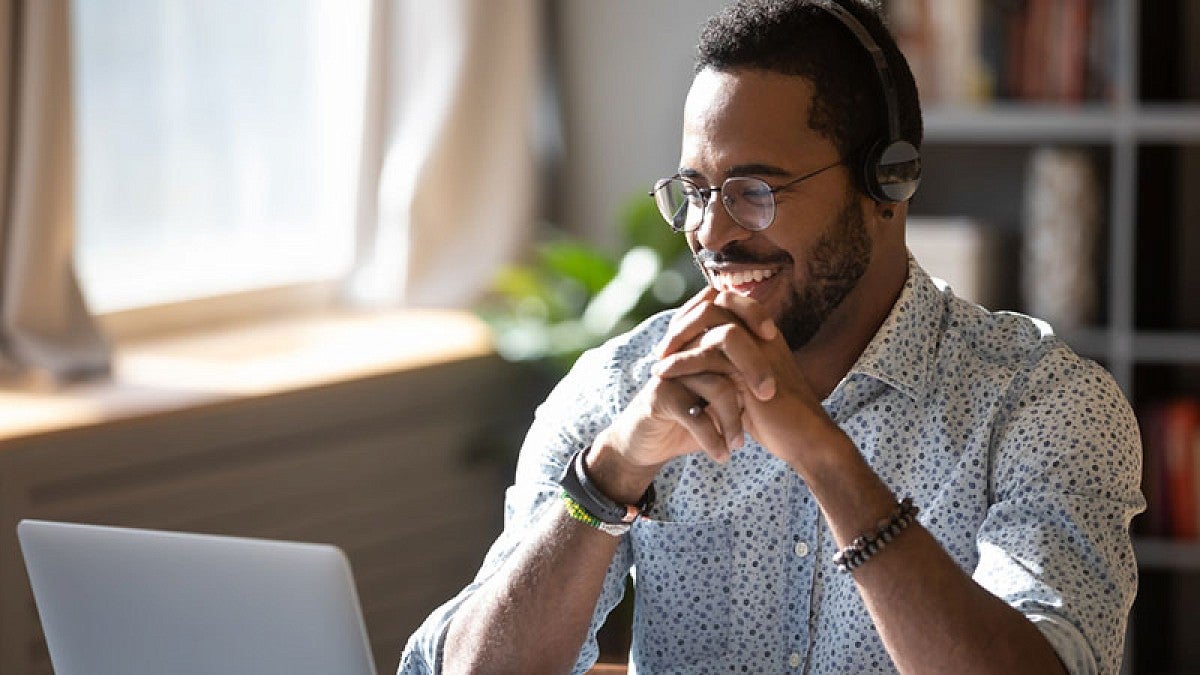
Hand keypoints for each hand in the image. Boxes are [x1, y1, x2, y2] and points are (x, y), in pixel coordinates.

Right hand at [585, 288, 776, 501]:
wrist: (649, 442)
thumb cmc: (692, 415)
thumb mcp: (720, 394)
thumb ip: (741, 374)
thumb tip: (784, 366)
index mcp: (700, 342)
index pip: (727, 308)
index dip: (752, 312)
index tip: (773, 335)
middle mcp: (685, 350)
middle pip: (725, 340)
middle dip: (754, 368)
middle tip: (768, 395)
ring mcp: (671, 371)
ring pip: (716, 384)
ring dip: (733, 419)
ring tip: (740, 444)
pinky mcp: (660, 396)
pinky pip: (695, 414)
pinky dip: (713, 438)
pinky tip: (722, 455)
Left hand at [652, 290, 843, 469]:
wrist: (804, 440)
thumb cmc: (777, 418)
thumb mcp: (748, 385)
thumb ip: (729, 367)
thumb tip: (699, 359)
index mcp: (764, 333)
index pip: (726, 302)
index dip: (696, 314)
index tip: (675, 337)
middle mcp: (762, 333)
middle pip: (716, 302)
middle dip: (684, 321)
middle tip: (663, 347)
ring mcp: (758, 347)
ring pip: (710, 322)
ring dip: (678, 338)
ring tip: (658, 361)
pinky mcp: (751, 369)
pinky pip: (708, 354)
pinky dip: (681, 362)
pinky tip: (663, 373)